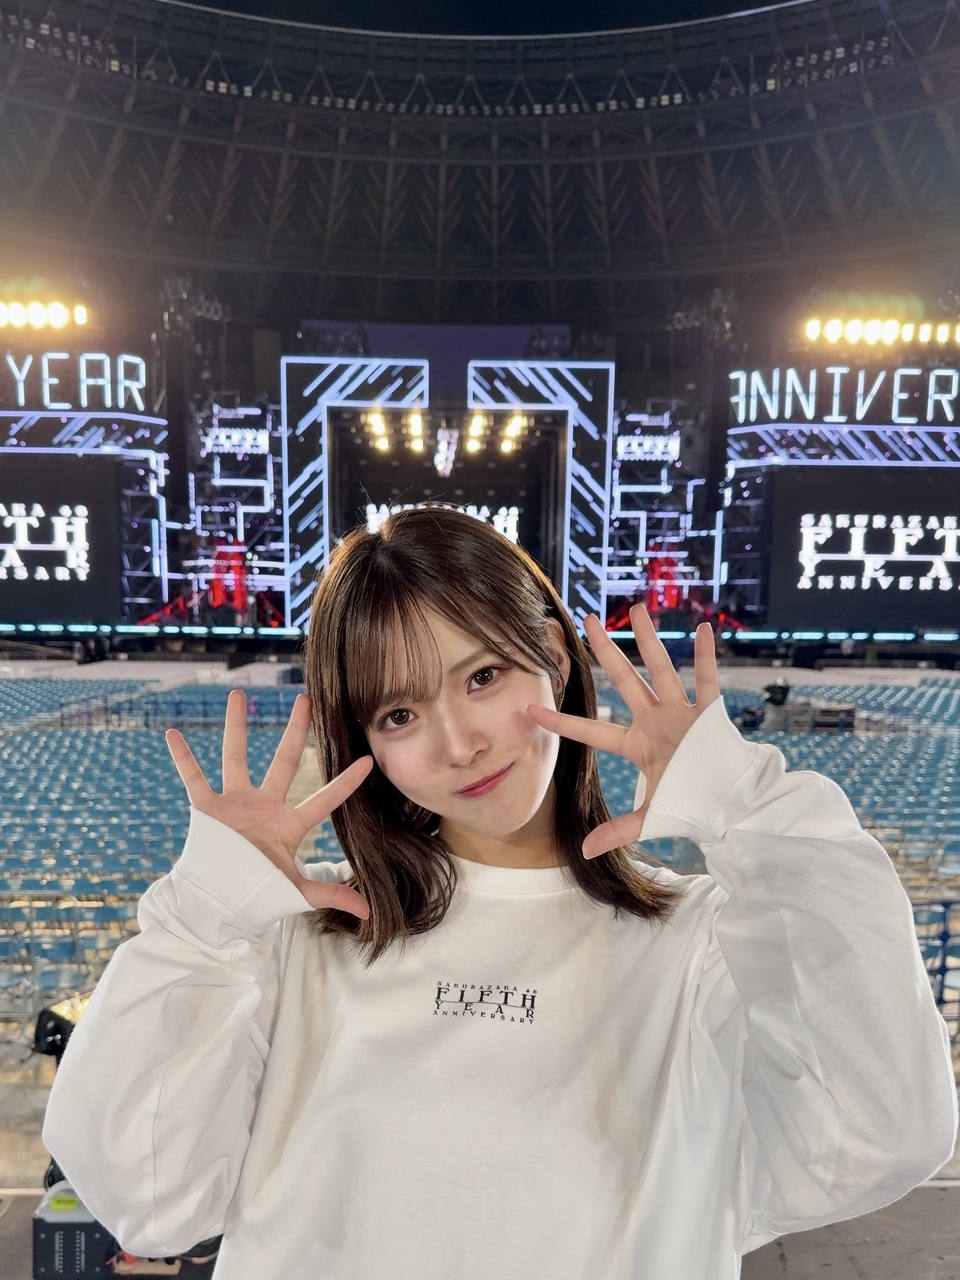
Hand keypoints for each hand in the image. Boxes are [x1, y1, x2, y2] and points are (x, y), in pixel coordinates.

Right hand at [165, 690, 372, 918]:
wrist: (218, 906)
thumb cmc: (259, 897)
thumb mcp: (297, 893)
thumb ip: (331, 894)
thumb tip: (369, 912)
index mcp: (289, 824)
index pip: (325, 800)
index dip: (346, 782)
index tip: (367, 761)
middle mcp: (265, 806)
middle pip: (284, 761)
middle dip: (296, 730)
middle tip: (307, 699)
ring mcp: (235, 804)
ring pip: (236, 757)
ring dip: (236, 726)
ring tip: (238, 695)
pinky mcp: (207, 810)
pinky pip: (193, 779)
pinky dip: (183, 758)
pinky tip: (173, 733)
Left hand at [526, 605, 719, 858]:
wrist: (733, 806)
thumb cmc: (694, 807)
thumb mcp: (653, 817)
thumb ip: (619, 830)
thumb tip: (585, 852)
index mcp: (637, 744)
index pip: (591, 730)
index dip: (561, 721)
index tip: (531, 708)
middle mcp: (655, 721)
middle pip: (624, 680)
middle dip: (604, 651)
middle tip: (584, 620)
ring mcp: (682, 713)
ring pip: (661, 669)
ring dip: (648, 640)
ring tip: (635, 608)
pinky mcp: (709, 714)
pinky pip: (708, 681)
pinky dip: (706, 657)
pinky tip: (703, 629)